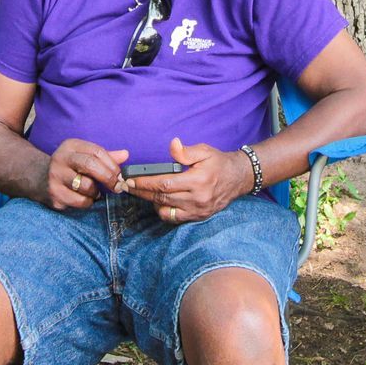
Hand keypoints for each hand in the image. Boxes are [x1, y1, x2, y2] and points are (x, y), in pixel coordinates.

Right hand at [46, 138, 128, 210]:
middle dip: (108, 178)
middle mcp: (60, 158)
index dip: (112, 165)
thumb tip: (126, 155)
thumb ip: (106, 156)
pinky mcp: (54, 194)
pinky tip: (84, 198)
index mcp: (71, 146)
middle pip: (91, 165)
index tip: (120, 175)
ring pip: (86, 186)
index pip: (97, 152)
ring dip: (96, 192)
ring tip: (94, 192)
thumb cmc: (71, 167)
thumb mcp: (85, 156)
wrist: (40, 179)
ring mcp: (55, 176)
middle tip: (117, 187)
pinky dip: (87, 202)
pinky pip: (79, 201)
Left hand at [122, 138, 251, 223]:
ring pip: (166, 210)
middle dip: (142, 192)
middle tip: (127, 187)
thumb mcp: (204, 151)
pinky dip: (164, 211)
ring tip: (142, 192)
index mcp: (198, 180)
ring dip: (151, 202)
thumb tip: (172, 145)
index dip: (145, 183)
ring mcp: (198, 210)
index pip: (164, 184)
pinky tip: (159, 201)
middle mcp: (197, 199)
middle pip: (162, 198)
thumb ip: (186, 151)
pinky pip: (175, 218)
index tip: (131, 180)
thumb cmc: (219, 163)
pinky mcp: (198, 217)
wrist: (238, 178)